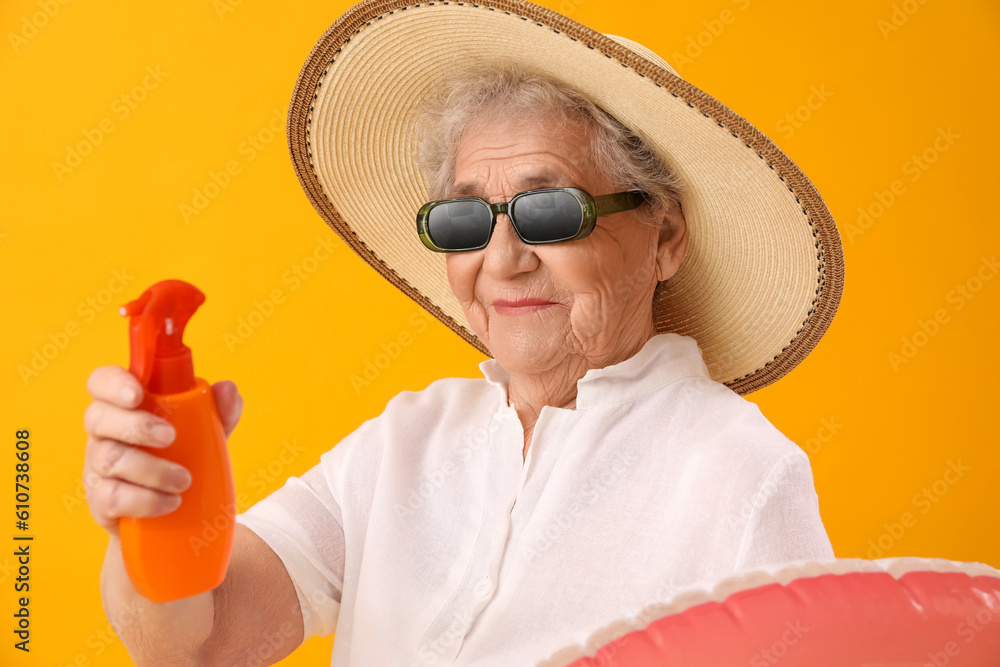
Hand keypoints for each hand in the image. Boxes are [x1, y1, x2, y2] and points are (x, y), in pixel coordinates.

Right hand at [83, 366, 242, 536]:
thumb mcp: (206, 432)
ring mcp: (96, 466)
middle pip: (98, 418)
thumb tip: (228, 389)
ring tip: (184, 480)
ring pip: (109, 459)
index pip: (102, 382)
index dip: (113, 383)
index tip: (137, 394)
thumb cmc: (183, 456)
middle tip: (171, 437)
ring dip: (152, 470)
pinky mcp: (99, 500)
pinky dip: (146, 500)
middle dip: (137, 426)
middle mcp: (103, 432)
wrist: (178, 509)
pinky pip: (111, 496)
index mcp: (125, 406)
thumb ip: (219, 410)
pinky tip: (170, 502)